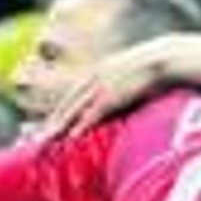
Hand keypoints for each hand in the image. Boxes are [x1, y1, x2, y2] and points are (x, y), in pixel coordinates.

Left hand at [40, 42, 163, 138]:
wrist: (164, 58)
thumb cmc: (151, 70)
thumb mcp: (128, 77)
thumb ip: (118, 88)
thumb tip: (117, 100)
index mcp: (95, 75)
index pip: (71, 97)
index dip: (57, 114)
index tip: (46, 128)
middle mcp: (93, 79)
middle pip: (66, 104)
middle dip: (50, 122)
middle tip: (35, 140)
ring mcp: (101, 86)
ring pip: (74, 109)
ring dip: (58, 126)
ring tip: (46, 141)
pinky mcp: (113, 95)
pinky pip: (92, 113)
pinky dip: (80, 125)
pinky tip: (71, 137)